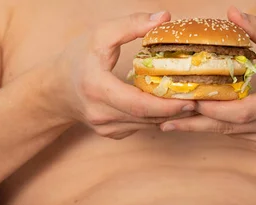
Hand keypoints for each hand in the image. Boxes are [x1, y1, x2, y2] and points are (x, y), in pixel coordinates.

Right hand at [51, 12, 195, 138]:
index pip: (138, 104)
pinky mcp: (112, 134)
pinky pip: (141, 126)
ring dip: (170, 116)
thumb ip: (131, 25)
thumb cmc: (77, 58)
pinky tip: (169, 106)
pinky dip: (156, 117)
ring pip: (147, 125)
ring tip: (191, 102)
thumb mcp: (100, 35)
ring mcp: (106, 128)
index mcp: (97, 88)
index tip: (191, 99)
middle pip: (147, 118)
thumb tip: (164, 18)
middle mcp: (101, 114)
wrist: (55, 90)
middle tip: (199, 100)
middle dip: (176, 111)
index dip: (167, 105)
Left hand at [160, 6, 255, 151]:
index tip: (186, 101)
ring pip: (231, 135)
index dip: (212, 109)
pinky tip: (196, 123)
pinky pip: (238, 137)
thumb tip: (229, 13)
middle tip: (165, 122)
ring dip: (202, 127)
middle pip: (230, 129)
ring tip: (171, 123)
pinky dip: (218, 128)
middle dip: (196, 124)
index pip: (241, 112)